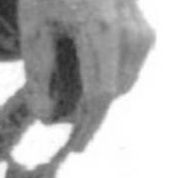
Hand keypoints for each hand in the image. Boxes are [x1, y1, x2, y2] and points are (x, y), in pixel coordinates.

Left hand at [21, 0, 153, 149]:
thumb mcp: (32, 33)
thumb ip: (37, 76)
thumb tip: (45, 119)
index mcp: (99, 30)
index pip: (100, 92)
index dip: (88, 125)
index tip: (74, 148)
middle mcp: (129, 31)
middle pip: (114, 91)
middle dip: (88, 113)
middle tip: (58, 120)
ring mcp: (141, 30)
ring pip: (125, 83)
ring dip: (97, 98)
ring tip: (66, 95)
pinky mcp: (145, 32)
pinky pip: (129, 70)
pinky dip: (107, 81)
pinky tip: (83, 76)